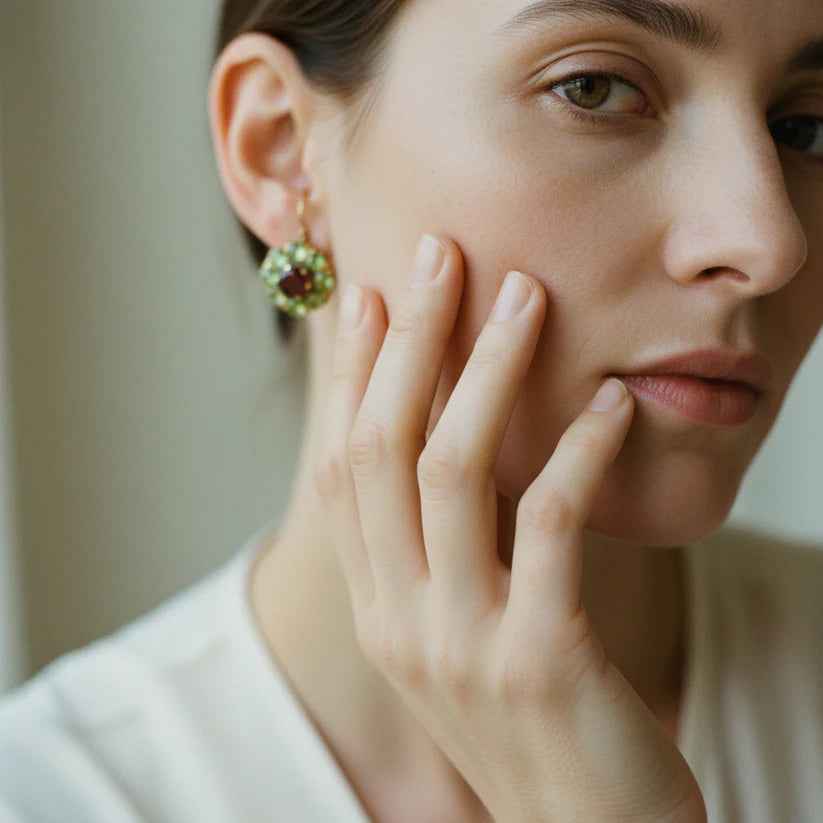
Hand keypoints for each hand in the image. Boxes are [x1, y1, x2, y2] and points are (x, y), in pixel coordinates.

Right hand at [315, 235, 705, 822]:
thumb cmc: (529, 722)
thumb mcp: (460, 633)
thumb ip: (440, 555)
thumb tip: (449, 446)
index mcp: (376, 608)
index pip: (343, 470)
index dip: (349, 378)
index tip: (365, 296)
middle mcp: (400, 619)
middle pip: (381, 451)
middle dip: (406, 343)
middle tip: (436, 254)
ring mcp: (460, 641)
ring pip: (452, 472)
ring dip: (486, 372)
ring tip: (526, 295)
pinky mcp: (539, 658)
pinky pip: (549, 525)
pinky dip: (577, 450)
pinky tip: (609, 403)